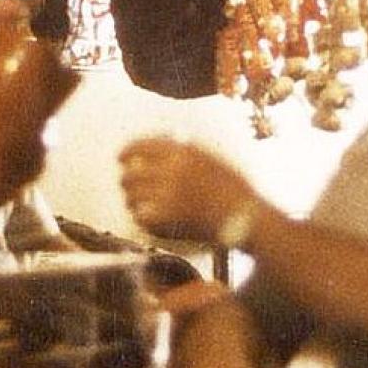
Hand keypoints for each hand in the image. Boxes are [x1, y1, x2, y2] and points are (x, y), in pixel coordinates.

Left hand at [118, 137, 256, 240]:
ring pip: (131, 198)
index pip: (138, 147)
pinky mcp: (166, 220)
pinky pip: (140, 217)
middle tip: (134, 187)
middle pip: (129, 175)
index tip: (121, 159)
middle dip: (129, 181)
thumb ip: (181, 149)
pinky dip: (145, 218)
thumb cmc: (231, 187)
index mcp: (182, 152)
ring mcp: (167, 197)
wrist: (245, 217)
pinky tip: (157, 218)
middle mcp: (171, 172)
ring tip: (148, 204)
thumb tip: (153, 146)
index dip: (126, 153)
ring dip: (136, 201)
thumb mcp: (209, 156)